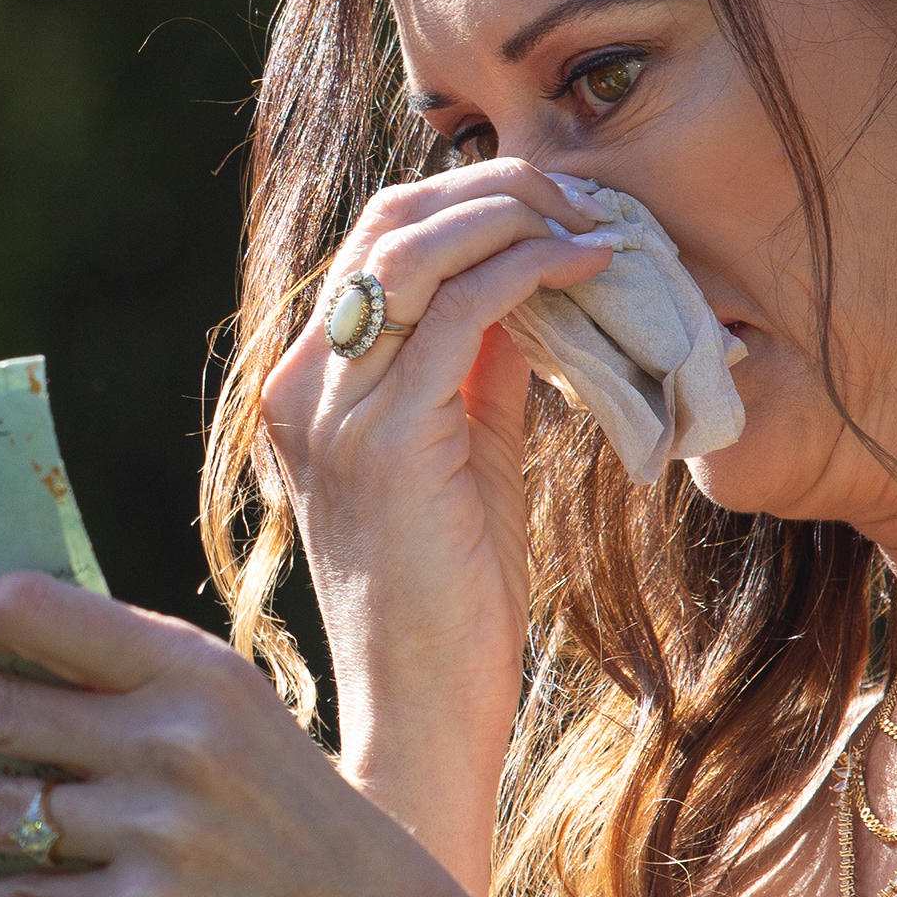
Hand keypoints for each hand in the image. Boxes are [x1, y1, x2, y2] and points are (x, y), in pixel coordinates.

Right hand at [257, 160, 614, 812]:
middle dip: (493, 189)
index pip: (375, 244)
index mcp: (307, 386)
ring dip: (515, 213)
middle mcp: (304, 386)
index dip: (466, 202)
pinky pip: (462, 311)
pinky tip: (589, 264)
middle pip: (387, 225)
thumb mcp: (463, 455)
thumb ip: (479, 368)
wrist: (423, 707)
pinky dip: (530, 268)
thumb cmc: (451, 598)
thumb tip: (535, 281)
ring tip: (592, 217)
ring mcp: (336, 410)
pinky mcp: (389, 438)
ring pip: (417, 248)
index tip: (556, 203)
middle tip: (583, 195)